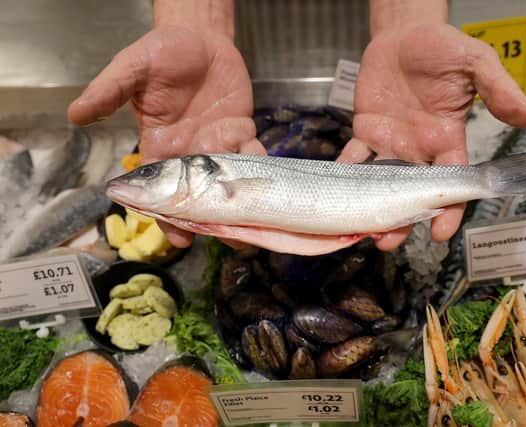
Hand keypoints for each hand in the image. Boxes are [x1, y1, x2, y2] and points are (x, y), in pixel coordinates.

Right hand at [68, 26, 264, 247]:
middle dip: (211, 220)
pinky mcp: (241, 130)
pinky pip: (252, 153)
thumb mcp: (131, 68)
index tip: (178, 238)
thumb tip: (75, 114)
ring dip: (241, 202)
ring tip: (252, 225)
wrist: (199, 37)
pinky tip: (265, 180)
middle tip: (226, 240)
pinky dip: (258, 165)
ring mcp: (218, 144)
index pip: (162, 190)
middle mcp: (190, 153)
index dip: (169, 215)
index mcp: (161, 147)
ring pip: (229, 181)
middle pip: (200, 195)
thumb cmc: (162, 52)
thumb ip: (108, 91)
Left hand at [338, 23, 525, 249]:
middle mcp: (419, 149)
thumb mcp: (475, 62)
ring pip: (381, 184)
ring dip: (371, 206)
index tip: (440, 235)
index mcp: (447, 140)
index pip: (451, 184)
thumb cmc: (442, 48)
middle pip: (411, 194)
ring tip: (363, 229)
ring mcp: (391, 143)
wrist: (403, 34)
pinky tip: (335, 189)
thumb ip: (498, 89)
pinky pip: (354, 157)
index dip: (448, 211)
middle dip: (402, 220)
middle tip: (388, 241)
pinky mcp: (366, 131)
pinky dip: (344, 172)